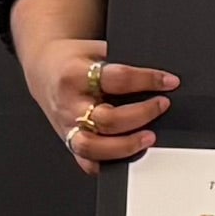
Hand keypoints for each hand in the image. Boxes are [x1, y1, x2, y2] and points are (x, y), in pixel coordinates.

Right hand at [25, 39, 175, 173]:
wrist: (44, 70)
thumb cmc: (75, 61)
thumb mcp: (97, 51)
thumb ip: (124, 64)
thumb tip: (162, 78)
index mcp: (75, 75)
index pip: (117, 79)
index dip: (148, 80)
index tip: (170, 81)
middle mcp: (69, 104)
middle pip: (106, 119)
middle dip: (141, 115)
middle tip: (162, 105)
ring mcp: (66, 126)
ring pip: (93, 147)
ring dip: (126, 146)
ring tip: (149, 138)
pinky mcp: (67, 141)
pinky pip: (86, 162)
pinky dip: (108, 164)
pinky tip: (128, 156)